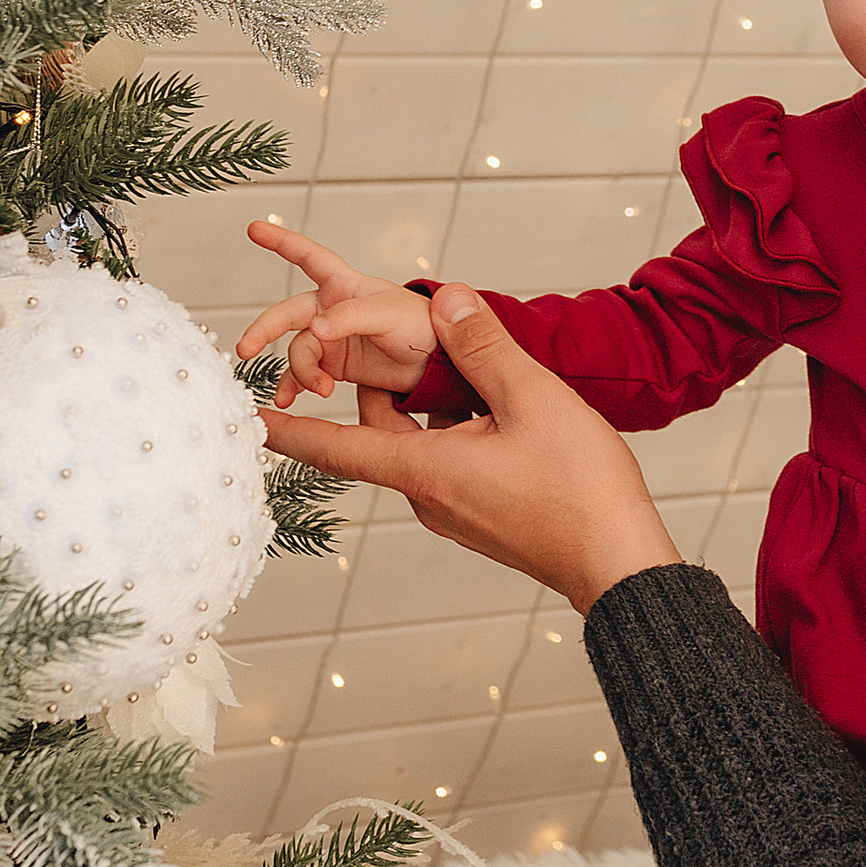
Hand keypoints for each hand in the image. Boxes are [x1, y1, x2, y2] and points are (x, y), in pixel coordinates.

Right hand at [239, 220, 436, 416]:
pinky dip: (294, 386)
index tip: (254, 228)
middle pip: (287, 315)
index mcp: (344, 285)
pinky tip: (288, 399)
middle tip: (247, 348)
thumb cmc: (419, 324)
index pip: (308, 256)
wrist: (436, 362)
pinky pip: (304, 375)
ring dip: (301, 371)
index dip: (281, 241)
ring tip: (319, 387)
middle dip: (264, 329)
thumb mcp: (387, 313)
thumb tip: (315, 329)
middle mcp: (330, 309)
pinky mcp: (334, 366)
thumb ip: (350, 317)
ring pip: (298, 351)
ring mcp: (330, 339)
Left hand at [260, 290, 682, 610]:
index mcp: (424, 470)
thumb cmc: (581, 489)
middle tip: (391, 341)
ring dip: (424, 406)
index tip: (244, 418)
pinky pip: (447, 464)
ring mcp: (454, 513)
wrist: (622, 566)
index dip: (285, 428)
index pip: (333, 447)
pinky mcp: (480, 519)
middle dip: (375, 385)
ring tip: (461, 368)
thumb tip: (446, 300)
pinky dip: (452, 430)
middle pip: (378, 432)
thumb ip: (485, 346)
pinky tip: (498, 412)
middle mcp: (427, 497)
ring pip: (418, 445)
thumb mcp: (534, 399)